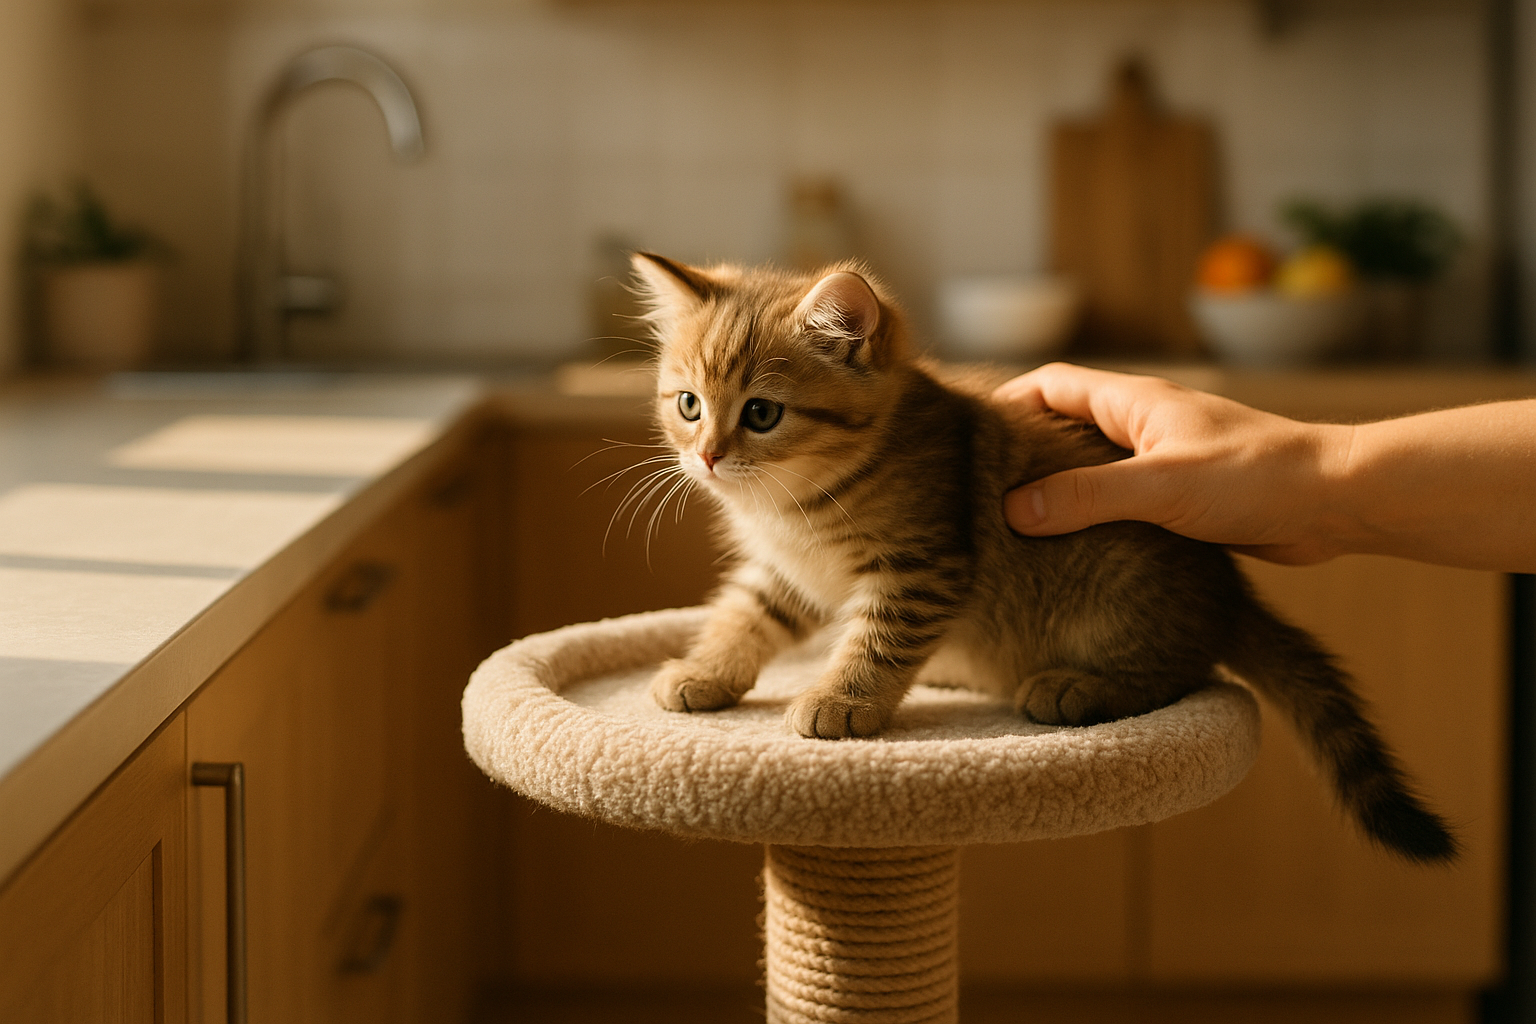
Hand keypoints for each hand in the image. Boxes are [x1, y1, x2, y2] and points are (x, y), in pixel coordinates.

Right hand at [994, 363, 1350, 564]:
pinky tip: (1077, 553)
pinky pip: (1122, 503)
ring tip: (1018, 530)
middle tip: (982, 495)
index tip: (971, 441)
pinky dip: (1094, 520)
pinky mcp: (1184, 499)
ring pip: (1093, 471)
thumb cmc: (1257, 477)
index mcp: (1134, 402)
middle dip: (1024, 456)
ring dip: (1060, 494)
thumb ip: (1084, 497)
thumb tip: (1013, 511)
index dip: (1007, 406)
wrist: (1337, 501)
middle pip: (1065, 428)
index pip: (1051, 386)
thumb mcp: (1160, 486)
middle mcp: (1145, 426)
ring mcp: (1166, 461)